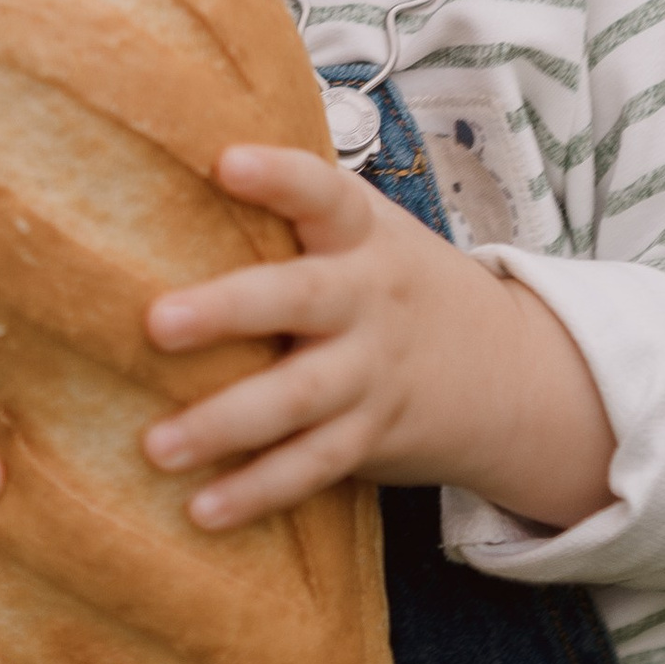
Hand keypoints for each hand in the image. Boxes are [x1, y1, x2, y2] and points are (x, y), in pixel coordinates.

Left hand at [140, 145, 614, 536]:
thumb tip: (168, 153)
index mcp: (362, 233)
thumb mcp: (366, 232)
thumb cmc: (393, 284)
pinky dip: (259, 491)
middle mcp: (370, 298)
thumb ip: (293, 211)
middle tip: (156, 323)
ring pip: (300, 399)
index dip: (278, 175)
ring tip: (155, 446)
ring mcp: (373, 370)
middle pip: (301, 299)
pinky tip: (202, 510)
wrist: (509, 369)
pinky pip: (314, 466)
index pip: (323, 192)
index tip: (223, 161)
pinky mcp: (372, 434)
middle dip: (228, 310)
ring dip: (225, 425)